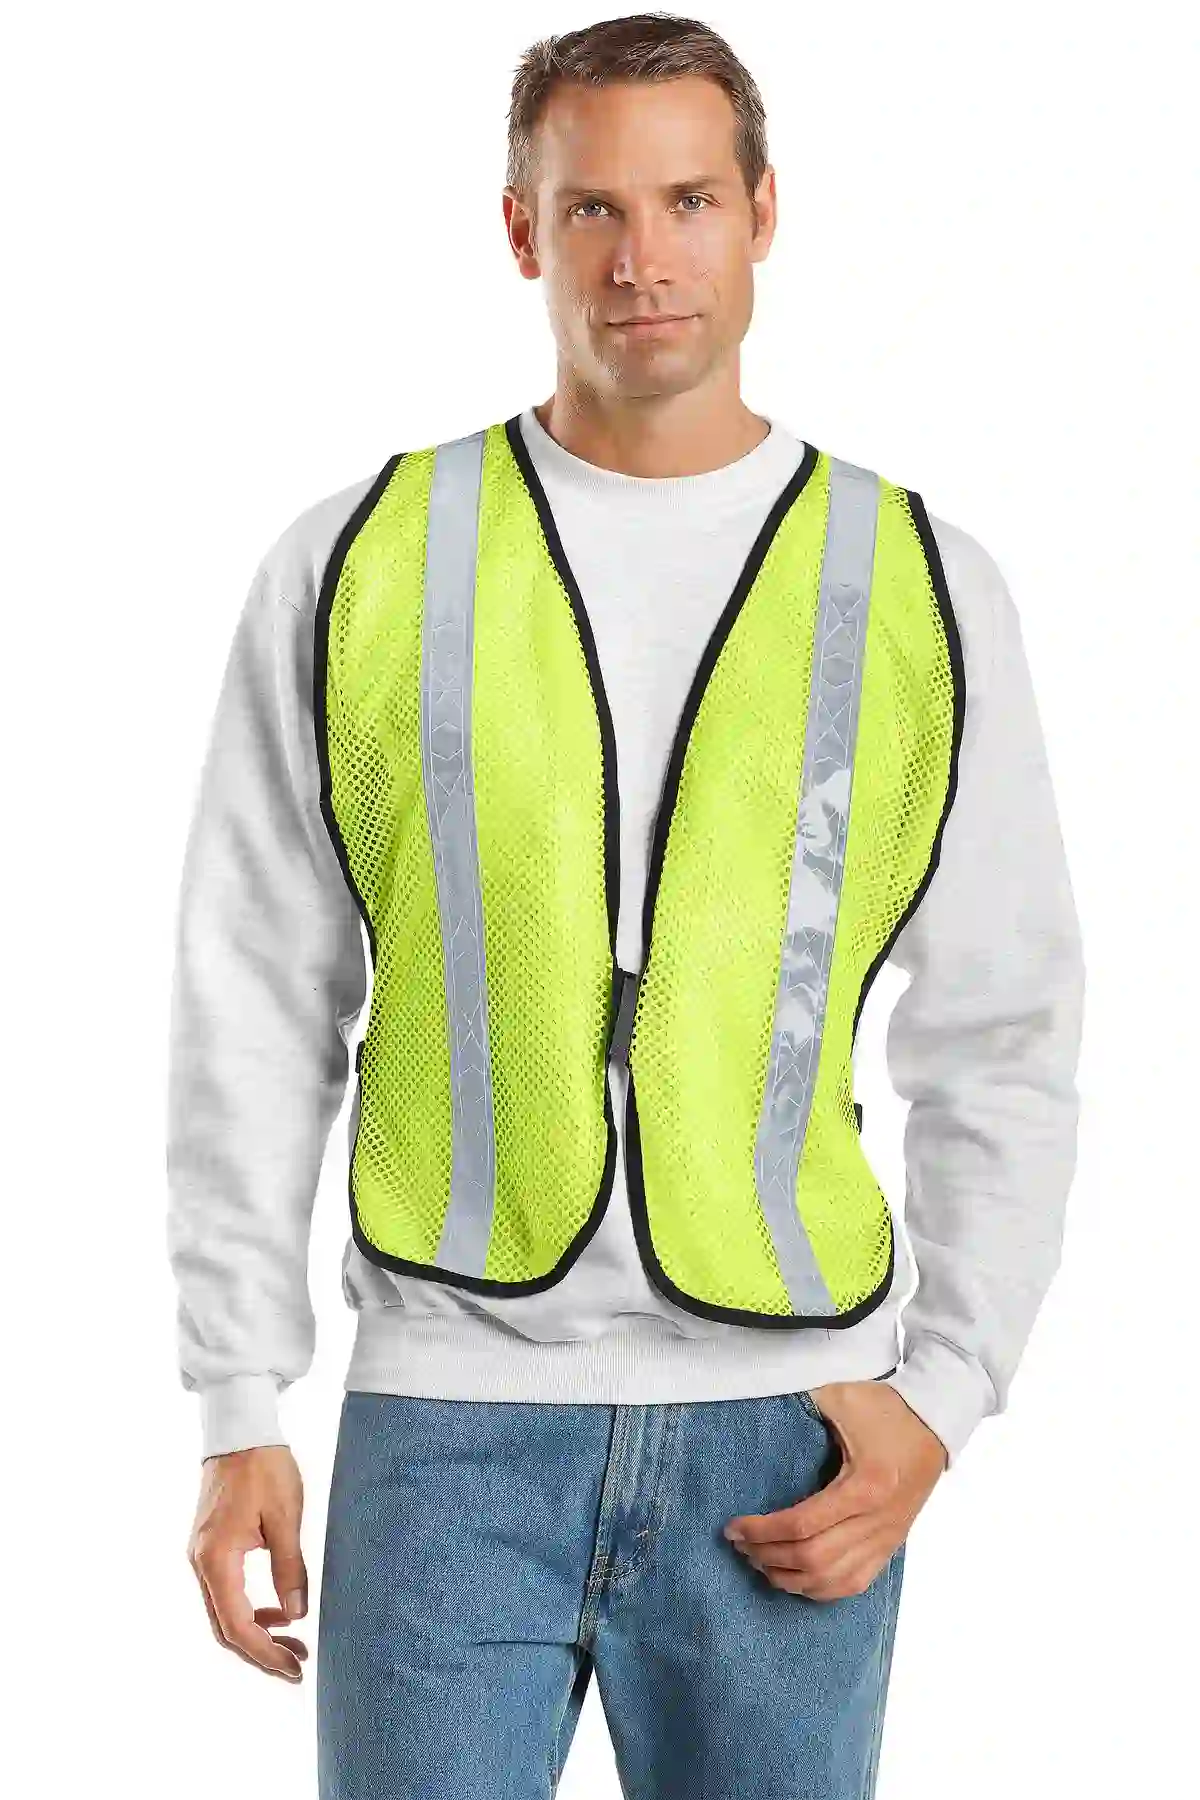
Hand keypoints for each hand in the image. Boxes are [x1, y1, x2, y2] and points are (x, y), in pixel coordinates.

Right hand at [187, 1444, 309, 1681]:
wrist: (239, 1430)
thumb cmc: (264, 1466)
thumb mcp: (286, 1516)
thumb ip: (289, 1568)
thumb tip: (297, 1615)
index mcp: (217, 1559)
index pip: (237, 1625)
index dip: (265, 1653)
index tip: (295, 1668)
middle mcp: (201, 1563)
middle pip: (224, 1629)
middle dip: (260, 1652)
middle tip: (298, 1664)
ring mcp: (201, 1557)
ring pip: (223, 1614)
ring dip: (256, 1633)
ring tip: (295, 1641)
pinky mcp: (209, 1548)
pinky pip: (224, 1593)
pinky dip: (249, 1610)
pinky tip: (278, 1610)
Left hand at [723, 1380, 947, 1600]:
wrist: (935, 1422)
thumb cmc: (887, 1408)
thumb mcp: (842, 1396)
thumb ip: (802, 1404)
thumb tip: (761, 1412)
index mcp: (864, 1486)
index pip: (803, 1524)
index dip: (762, 1531)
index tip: (734, 1527)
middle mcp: (877, 1521)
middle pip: (813, 1560)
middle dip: (768, 1557)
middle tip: (741, 1545)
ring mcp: (886, 1538)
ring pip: (832, 1580)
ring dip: (790, 1578)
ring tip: (760, 1562)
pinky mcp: (890, 1545)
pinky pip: (854, 1584)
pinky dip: (820, 1589)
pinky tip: (795, 1579)